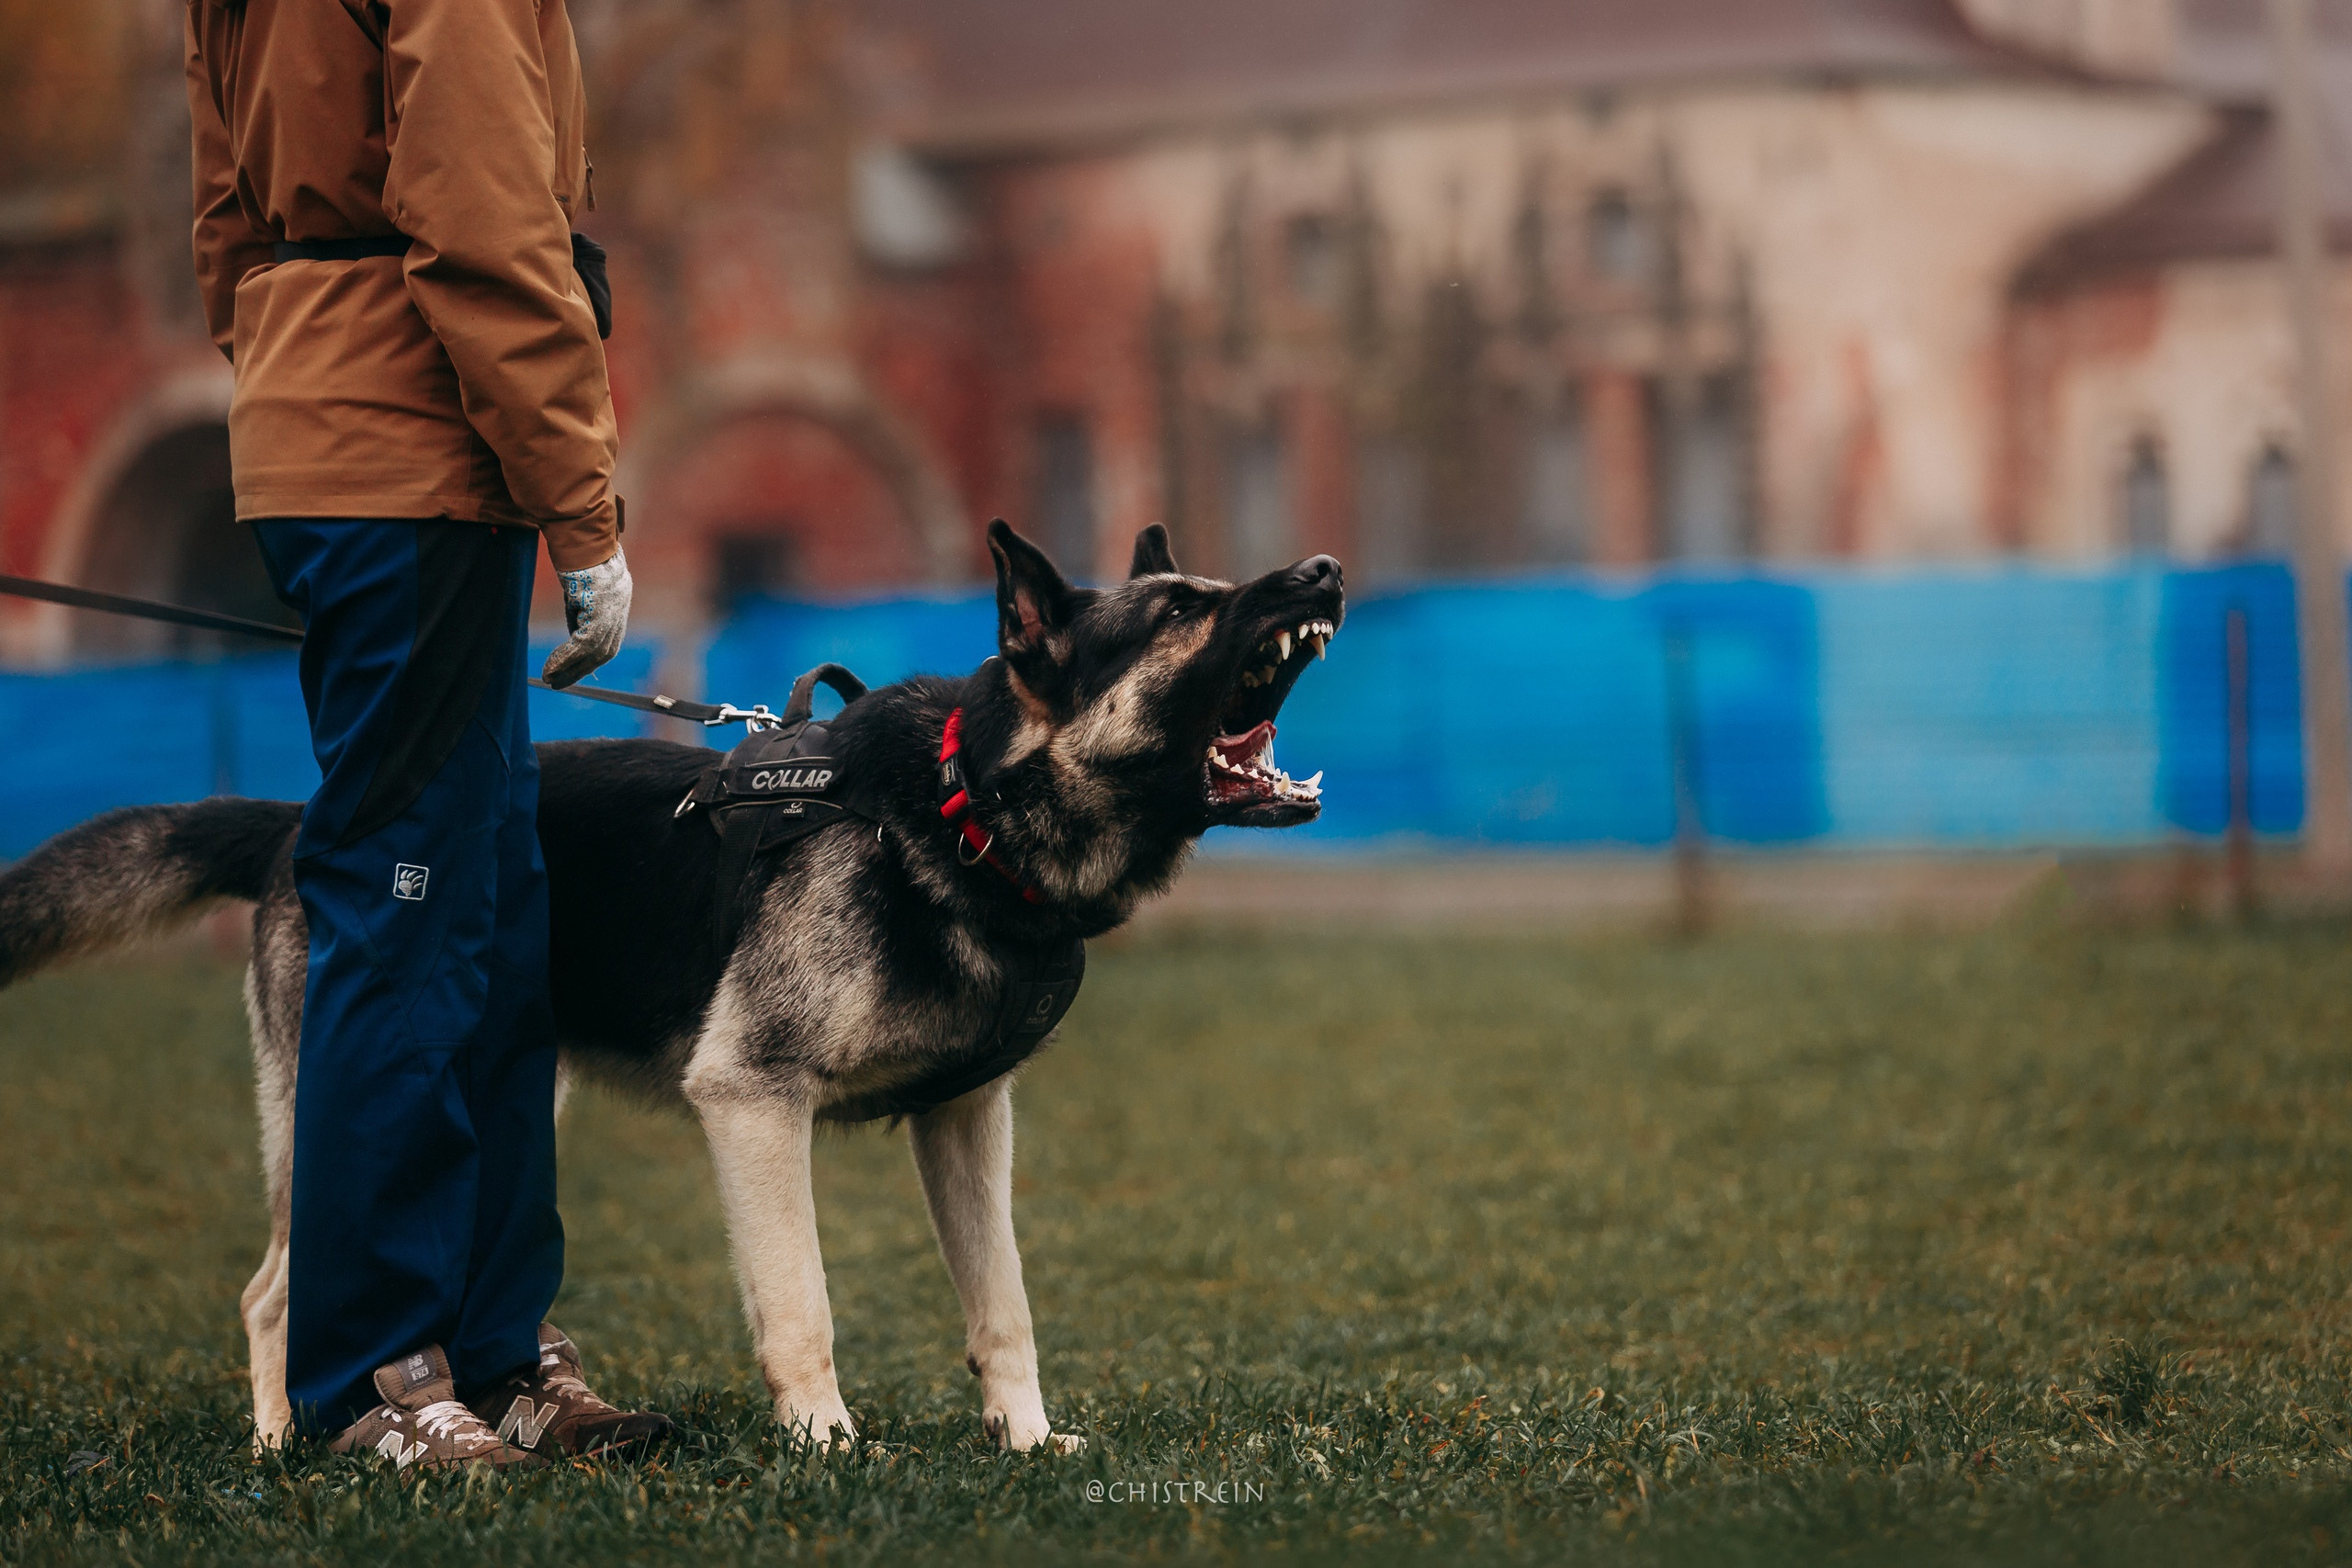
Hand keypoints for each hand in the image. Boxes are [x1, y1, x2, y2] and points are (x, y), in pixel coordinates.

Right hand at [541, 546, 632, 688]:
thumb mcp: (580, 590)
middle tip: (559, 683)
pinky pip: (583, 643)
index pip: (610, 641)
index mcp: (619, 602)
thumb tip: (573, 638)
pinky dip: (565, 657)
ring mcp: (613, 610)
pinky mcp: (601, 610)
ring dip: (570, 668)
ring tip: (551, 679)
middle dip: (581, 670)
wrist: (582, 535)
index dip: (592, 660)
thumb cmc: (577, 555)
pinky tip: (551, 667)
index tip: (574, 673)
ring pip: (594, 651)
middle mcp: (620, 608)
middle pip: (605, 651)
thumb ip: (580, 614)